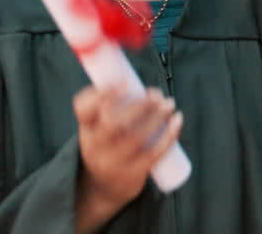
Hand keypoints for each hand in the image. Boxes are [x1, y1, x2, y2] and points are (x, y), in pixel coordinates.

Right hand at [72, 84, 181, 232]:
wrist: (102, 189)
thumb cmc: (106, 146)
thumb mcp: (98, 128)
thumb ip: (113, 103)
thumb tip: (132, 72)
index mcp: (86, 130)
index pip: (83, 110)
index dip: (100, 95)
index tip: (124, 82)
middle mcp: (95, 147)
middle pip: (114, 124)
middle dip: (138, 105)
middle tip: (156, 93)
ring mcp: (113, 163)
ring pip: (136, 138)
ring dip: (157, 117)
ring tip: (169, 103)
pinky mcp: (133, 174)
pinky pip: (153, 153)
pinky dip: (169, 135)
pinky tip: (178, 121)